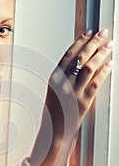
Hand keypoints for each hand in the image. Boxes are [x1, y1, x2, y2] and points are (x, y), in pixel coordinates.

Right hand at [30, 29, 112, 165]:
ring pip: (89, 67)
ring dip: (101, 54)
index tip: (89, 32)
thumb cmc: (54, 113)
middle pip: (80, 58)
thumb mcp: (54, 91)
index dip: (80, 42)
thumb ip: (63, 77)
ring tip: (110, 46)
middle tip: (104, 33)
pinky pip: (96, 83)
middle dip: (93, 43)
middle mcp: (62, 83)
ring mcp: (73, 92)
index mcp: (54, 78)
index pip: (68, 55)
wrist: (54, 133)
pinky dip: (105, 72)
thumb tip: (77, 62)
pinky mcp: (83, 102)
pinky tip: (111, 64)